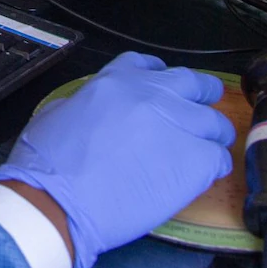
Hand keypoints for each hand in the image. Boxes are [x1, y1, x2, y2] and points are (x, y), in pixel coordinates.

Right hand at [0, 53, 235, 267]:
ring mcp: (178, 125)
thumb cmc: (46, 165)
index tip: (164, 90)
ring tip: (204, 154)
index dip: (160, 78)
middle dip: (202, 96)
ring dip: (211, 136)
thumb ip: (85, 104)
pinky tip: (201, 178)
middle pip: (196, 84)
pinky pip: (219, 158)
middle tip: (201, 114)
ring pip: (216, 123)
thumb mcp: (56, 114)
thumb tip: (93, 112)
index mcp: (116, 81)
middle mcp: (153, 95)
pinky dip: (213, 167)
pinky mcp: (195, 160)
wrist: (58, 201)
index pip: (149, 66)